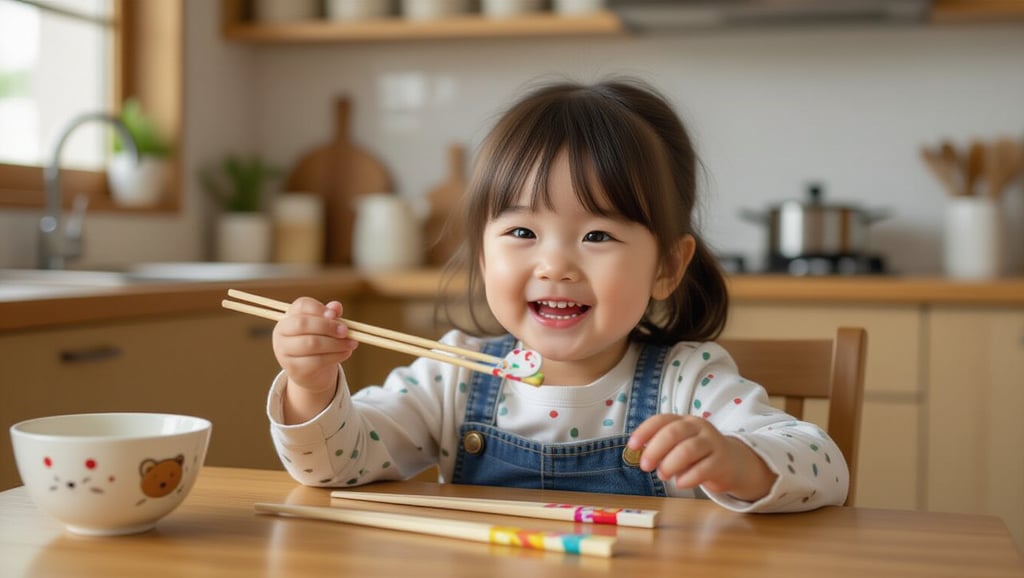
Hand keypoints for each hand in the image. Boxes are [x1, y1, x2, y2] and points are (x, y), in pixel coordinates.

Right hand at [272, 297, 357, 422]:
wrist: (312, 373)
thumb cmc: (319, 344)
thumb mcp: (325, 328)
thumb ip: (330, 316)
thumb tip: (336, 307)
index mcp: (288, 317)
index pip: (300, 306)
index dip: (318, 308)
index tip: (334, 315)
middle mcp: (281, 333)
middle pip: (302, 323)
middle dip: (327, 326)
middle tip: (346, 331)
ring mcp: (285, 352)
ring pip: (311, 343)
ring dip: (336, 343)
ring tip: (352, 343)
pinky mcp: (294, 369)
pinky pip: (317, 360)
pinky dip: (336, 355)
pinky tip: (346, 353)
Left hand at [627, 414, 775, 501]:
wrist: (734, 464)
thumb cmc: (699, 455)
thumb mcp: (679, 448)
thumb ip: (662, 449)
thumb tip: (639, 456)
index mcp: (683, 421)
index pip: (662, 420)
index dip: (645, 431)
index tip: (632, 446)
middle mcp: (698, 427)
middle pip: (674, 432)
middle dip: (656, 449)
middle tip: (645, 466)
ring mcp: (712, 443)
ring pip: (689, 449)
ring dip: (671, 463)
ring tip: (663, 476)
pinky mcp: (722, 461)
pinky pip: (704, 468)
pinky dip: (689, 477)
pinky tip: (681, 483)